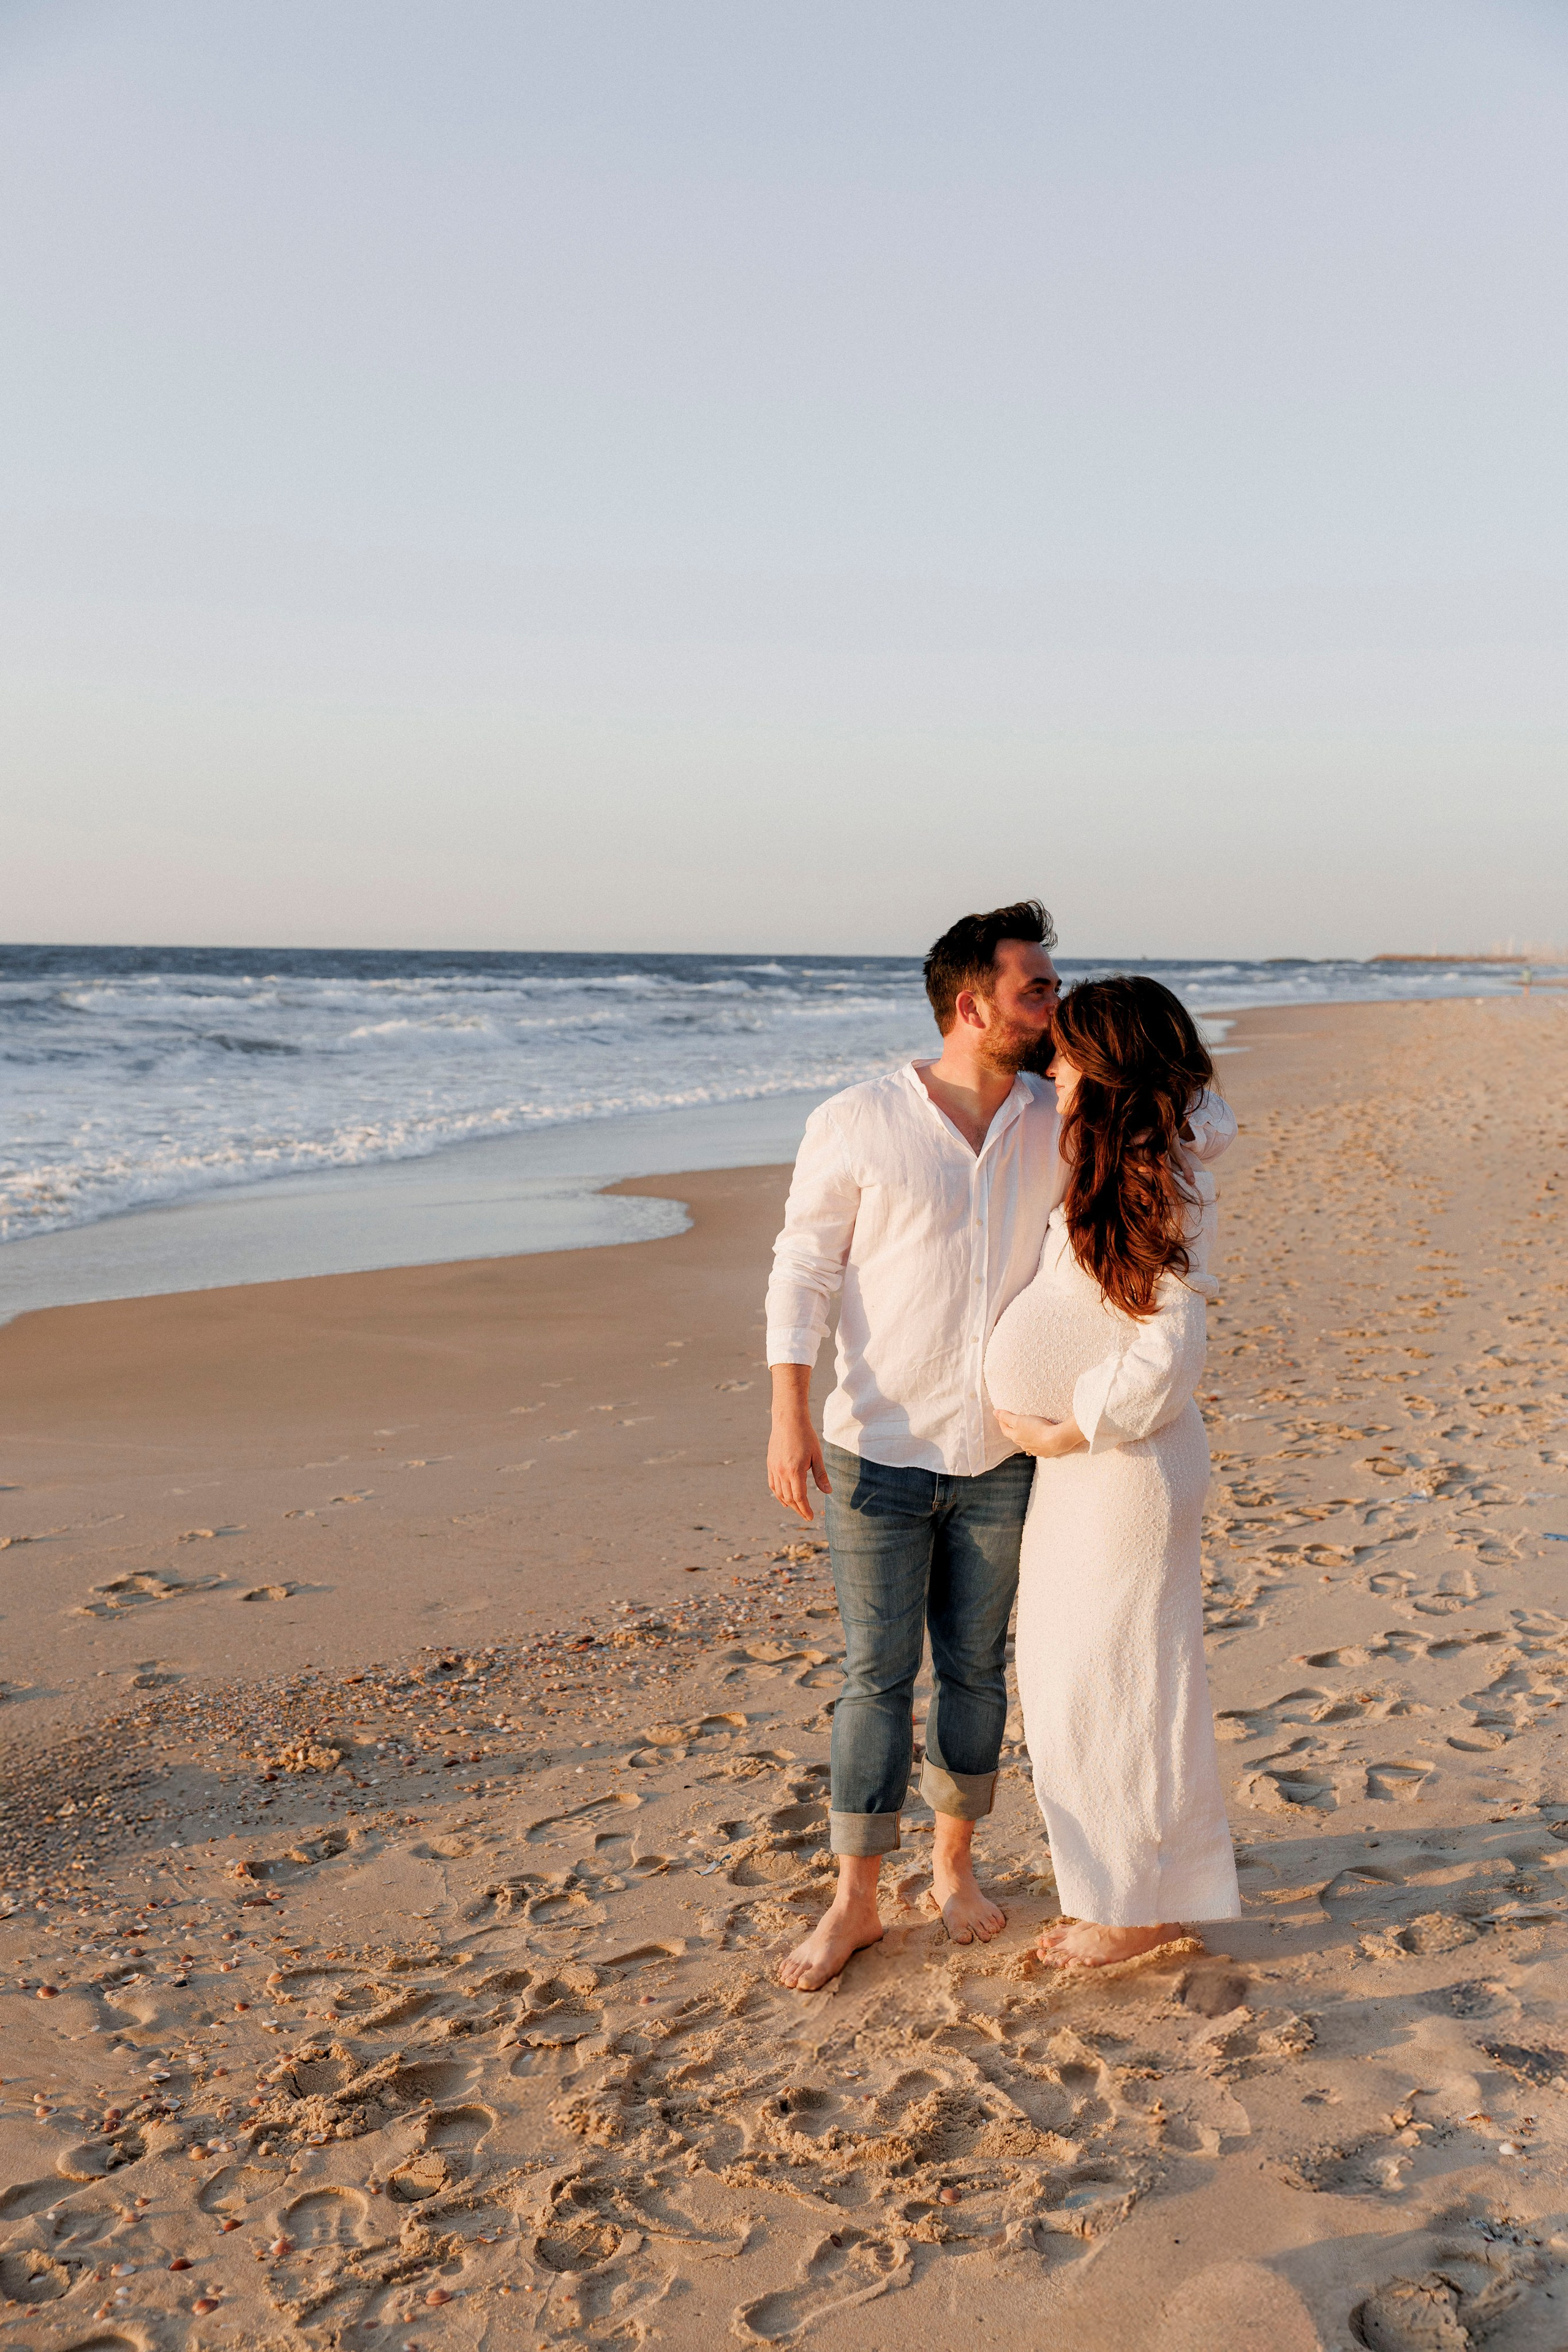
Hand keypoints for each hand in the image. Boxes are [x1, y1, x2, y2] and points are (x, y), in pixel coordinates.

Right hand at [768, 1364, 831, 1522]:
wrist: (788, 1419)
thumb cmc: (806, 1436)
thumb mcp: (817, 1455)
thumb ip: (821, 1475)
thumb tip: (828, 1492)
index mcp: (795, 1471)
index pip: (799, 1497)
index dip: (805, 1509)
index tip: (810, 1517)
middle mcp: (782, 1472)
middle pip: (789, 1498)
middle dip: (798, 1509)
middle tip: (806, 1516)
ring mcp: (774, 1468)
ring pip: (779, 1493)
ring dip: (788, 1503)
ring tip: (797, 1509)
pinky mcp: (770, 1464)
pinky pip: (772, 1484)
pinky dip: (778, 1494)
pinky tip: (783, 1499)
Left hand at [995, 1408, 1087, 1458]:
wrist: (1056, 1440)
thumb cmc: (1037, 1428)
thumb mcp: (1019, 1420)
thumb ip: (1006, 1417)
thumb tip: (994, 1412)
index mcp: (1016, 1437)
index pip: (1005, 1430)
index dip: (1002, 1422)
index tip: (1001, 1416)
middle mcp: (1024, 1445)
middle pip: (1015, 1437)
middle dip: (1013, 1431)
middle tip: (1014, 1423)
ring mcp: (1035, 1450)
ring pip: (1027, 1444)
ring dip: (1026, 1438)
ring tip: (1028, 1431)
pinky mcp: (1045, 1452)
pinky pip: (1039, 1447)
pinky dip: (1038, 1443)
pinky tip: (1041, 1440)